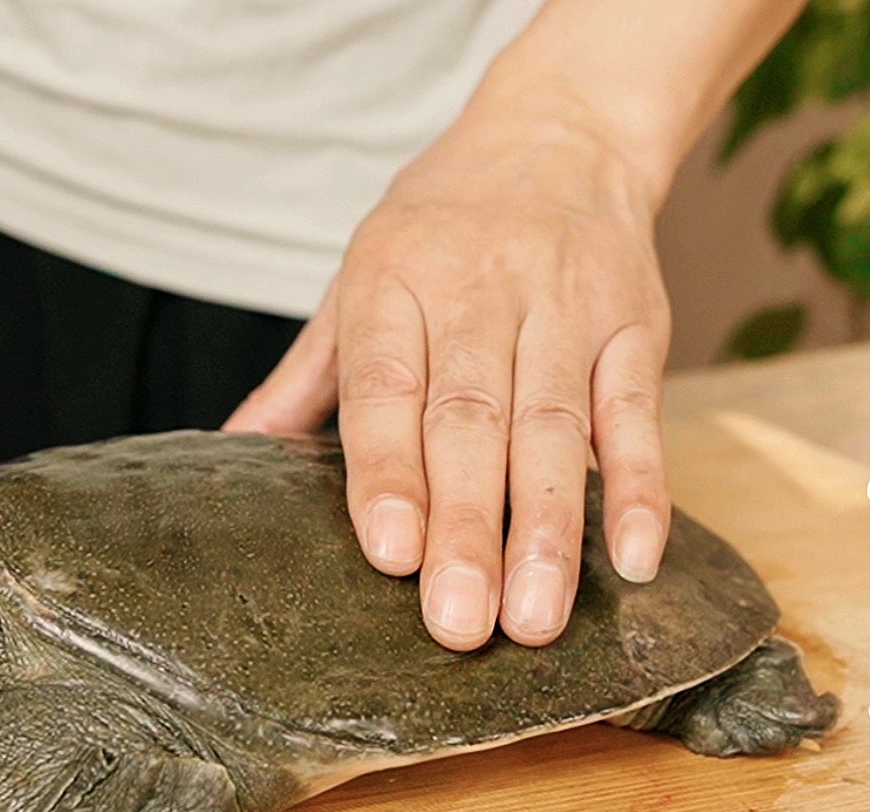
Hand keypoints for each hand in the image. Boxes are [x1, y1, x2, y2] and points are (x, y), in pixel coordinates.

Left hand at [226, 97, 672, 651]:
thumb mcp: (359, 279)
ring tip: (536, 618)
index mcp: (392, 281)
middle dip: (466, 526)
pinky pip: (638, 412)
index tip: (391, 556)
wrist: (560, 130)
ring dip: (546, 528)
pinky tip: (633, 560)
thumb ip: (307, 376)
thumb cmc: (442, 225)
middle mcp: (479, 290)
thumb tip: (230, 454)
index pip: (387, 390)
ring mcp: (565, 306)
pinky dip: (638, 487)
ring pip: (553, 426)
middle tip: (459, 623)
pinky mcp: (637, 323)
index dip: (388, 474)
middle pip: (471, 421)